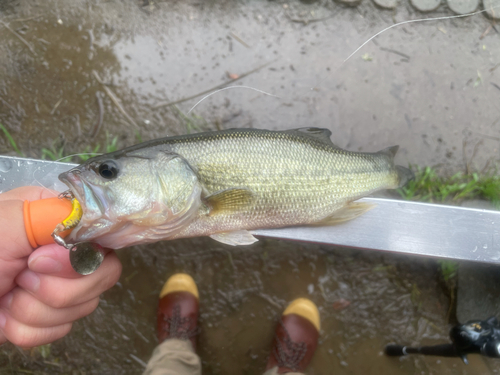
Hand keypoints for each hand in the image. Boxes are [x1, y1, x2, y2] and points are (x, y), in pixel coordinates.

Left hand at [0, 186, 121, 346]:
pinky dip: (30, 330)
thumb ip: (49, 215)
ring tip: (8, 299)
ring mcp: (57, 284)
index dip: (80, 256)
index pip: (102, 235)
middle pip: (102, 273)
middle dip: (59, 289)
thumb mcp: (0, 226)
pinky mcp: (47, 315)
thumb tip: (89, 221)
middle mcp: (62, 250)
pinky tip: (8, 318)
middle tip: (22, 280)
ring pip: (84, 305)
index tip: (40, 262)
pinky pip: (63, 329)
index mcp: (54, 219)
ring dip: (37, 311)